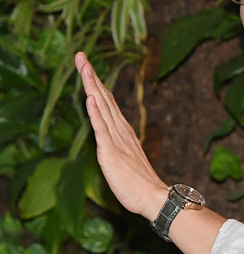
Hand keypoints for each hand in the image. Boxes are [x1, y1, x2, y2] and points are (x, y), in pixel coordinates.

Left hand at [75, 52, 168, 219]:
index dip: (97, 83)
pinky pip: (102, 130)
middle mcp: (119, 131)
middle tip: (80, 55)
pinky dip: (95, 113)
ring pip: (102, 108)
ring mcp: (116, 140)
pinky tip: (90, 98)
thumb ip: (119, 146)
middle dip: (91, 76)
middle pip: (104, 98)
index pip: (107, 102)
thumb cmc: (140, 185)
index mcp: (122, 132)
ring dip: (92, 87)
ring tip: (85, 67)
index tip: (87, 65)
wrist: (153, 198)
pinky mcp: (111, 153)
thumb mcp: (126, 160)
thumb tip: (113, 140)